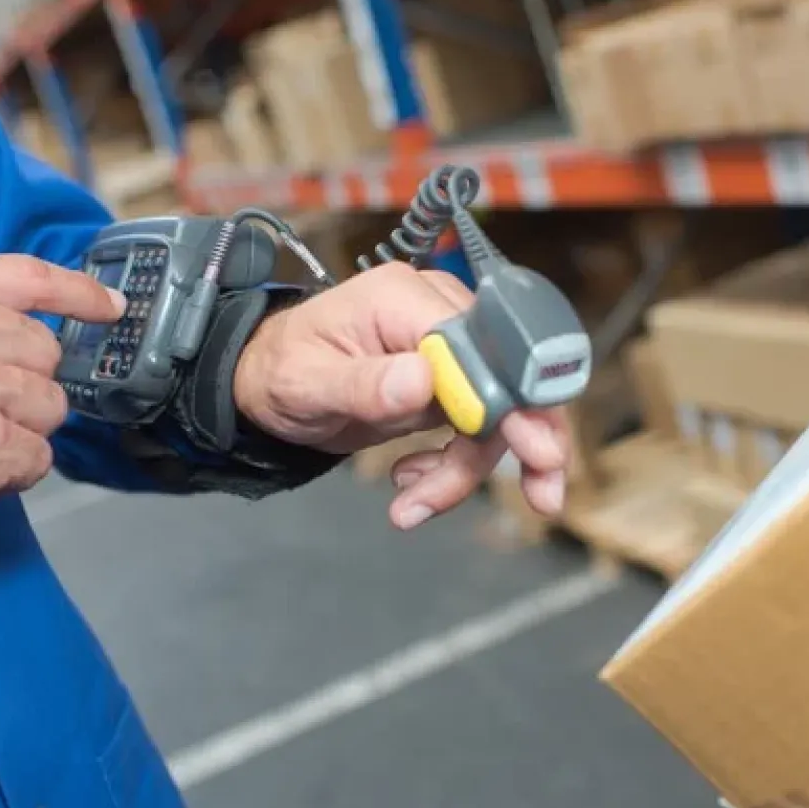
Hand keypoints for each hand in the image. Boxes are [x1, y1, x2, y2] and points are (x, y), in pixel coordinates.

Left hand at [234, 262, 570, 530]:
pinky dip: (452, 469)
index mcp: (406, 299)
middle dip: (525, 441)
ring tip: (413, 508)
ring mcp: (447, 350)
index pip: (481, 344)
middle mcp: (436, 315)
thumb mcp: (307, 383)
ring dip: (465, 472)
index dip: (514, 397)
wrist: (265, 384)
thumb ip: (365, 383)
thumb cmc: (278, 371)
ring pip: (494, 416)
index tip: (538, 448)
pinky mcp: (446, 383)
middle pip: (506, 378)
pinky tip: (413, 486)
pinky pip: (473, 430)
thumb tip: (422, 380)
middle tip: (543, 496)